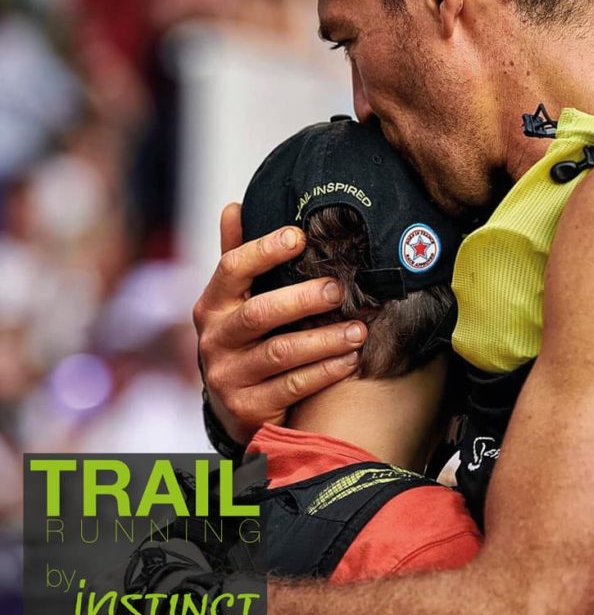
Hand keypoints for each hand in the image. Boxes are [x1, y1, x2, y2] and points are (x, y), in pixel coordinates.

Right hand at [193, 204, 365, 444]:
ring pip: (281, 353)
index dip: (264, 251)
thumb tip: (233, 206)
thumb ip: (238, 256)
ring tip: (359, 330)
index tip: (299, 237)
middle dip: (302, 300)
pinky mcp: (248, 408)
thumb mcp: (236, 300)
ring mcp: (229, 376)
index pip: (232, 269)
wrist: (235, 405)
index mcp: (213, 305)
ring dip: (325, 340)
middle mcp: (215, 340)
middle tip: (338, 290)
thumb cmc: (246, 338)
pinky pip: (293, 386)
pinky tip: (351, 359)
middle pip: (259, 314)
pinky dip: (326, 371)